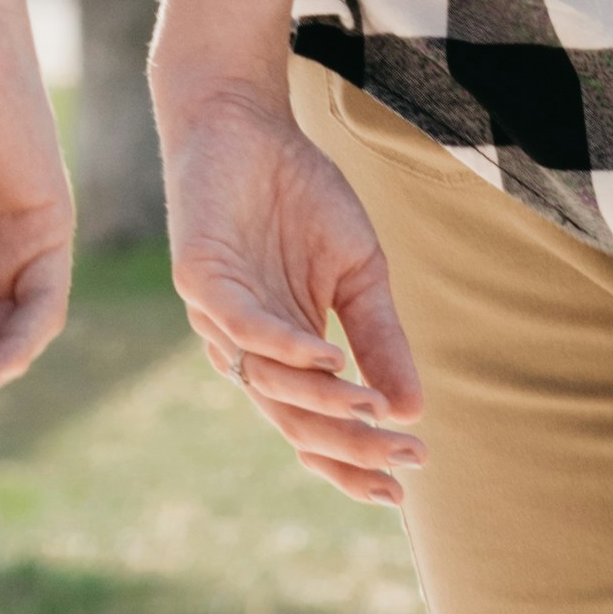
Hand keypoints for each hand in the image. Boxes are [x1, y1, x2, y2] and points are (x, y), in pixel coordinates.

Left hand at [162, 86, 423, 503]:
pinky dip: (283, 347)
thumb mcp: (360, 273)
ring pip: (268, 382)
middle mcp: (248, 346)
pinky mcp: (200, 278)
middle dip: (350, 446)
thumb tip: (413, 411)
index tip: (403, 490)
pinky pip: (243, 326)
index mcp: (286, 352)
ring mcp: (220, 316)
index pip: (314, 426)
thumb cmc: (301, 197)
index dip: (354, 461)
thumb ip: (380, 338)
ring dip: (323, 402)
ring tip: (374, 412)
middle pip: (293, 420)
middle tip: (405, 460)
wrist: (248, 123)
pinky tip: (328, 358)